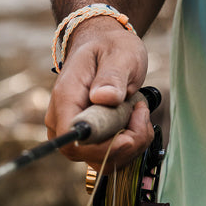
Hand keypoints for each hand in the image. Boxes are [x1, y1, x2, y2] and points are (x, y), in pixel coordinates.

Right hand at [44, 16, 154, 171]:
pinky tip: (138, 118)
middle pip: (88, 154)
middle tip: (141, 111)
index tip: (128, 137)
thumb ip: (113, 75)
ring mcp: (77, 132)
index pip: (71, 140)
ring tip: (140, 109)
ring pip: (103, 159)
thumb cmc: (111, 47)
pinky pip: (111, 154)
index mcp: (66, 98)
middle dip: (124, 143)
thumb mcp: (119, 54)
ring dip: (132, 141)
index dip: (100, 147)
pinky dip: (132, 142)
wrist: (106, 46)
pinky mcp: (92, 138)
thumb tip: (104, 97)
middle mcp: (64, 121)